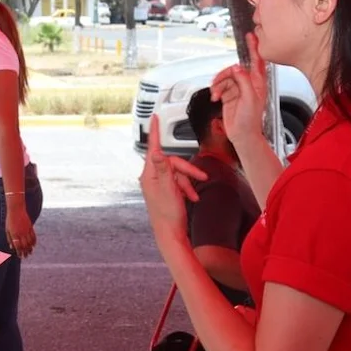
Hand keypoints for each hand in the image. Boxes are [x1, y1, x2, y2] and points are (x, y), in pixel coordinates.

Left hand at [5, 204, 36, 257]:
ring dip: (30, 248)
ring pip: (30, 242)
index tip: (20, 256)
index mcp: (14, 234)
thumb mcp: (7, 229)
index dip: (19, 252)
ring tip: (30, 252)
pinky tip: (33, 245)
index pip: (18, 246)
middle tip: (26, 256)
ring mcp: (26, 230)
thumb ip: (9, 239)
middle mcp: (21, 233)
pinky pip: (33, 236)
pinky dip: (34, 242)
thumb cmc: (10, 219)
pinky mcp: (30, 227)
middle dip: (25, 252)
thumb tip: (11, 247)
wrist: (16, 209)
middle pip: (25, 245)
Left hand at [139, 114, 207, 233]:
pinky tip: (191, 197)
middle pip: (172, 162)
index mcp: (149, 175)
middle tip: (201, 177)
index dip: (155, 132)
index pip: (153, 148)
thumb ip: (164, 169)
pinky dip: (186, 188)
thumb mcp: (169, 189)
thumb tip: (156, 152)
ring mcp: (158, 184)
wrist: (170, 234)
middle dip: (187, 170)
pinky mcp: (165, 191)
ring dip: (188, 182)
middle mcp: (152, 177)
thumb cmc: (168, 215)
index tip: (154, 117)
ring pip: (177, 172)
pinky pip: (178, 182)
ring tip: (193, 194)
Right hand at [211, 32, 268, 146]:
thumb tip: (236, 67)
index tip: (250, 36)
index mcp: (258, 83)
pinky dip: (215, 90)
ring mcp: (238, 89)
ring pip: (225, 77)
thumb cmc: (250, 120)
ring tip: (216, 94)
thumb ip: (244, 81)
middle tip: (220, 80)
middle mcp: (248, 84)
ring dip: (218, 84)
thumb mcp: (250, 98)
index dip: (254, 47)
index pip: (257, 60)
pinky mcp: (228, 95)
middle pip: (235, 69)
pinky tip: (215, 98)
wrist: (242, 135)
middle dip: (225, 74)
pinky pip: (219, 86)